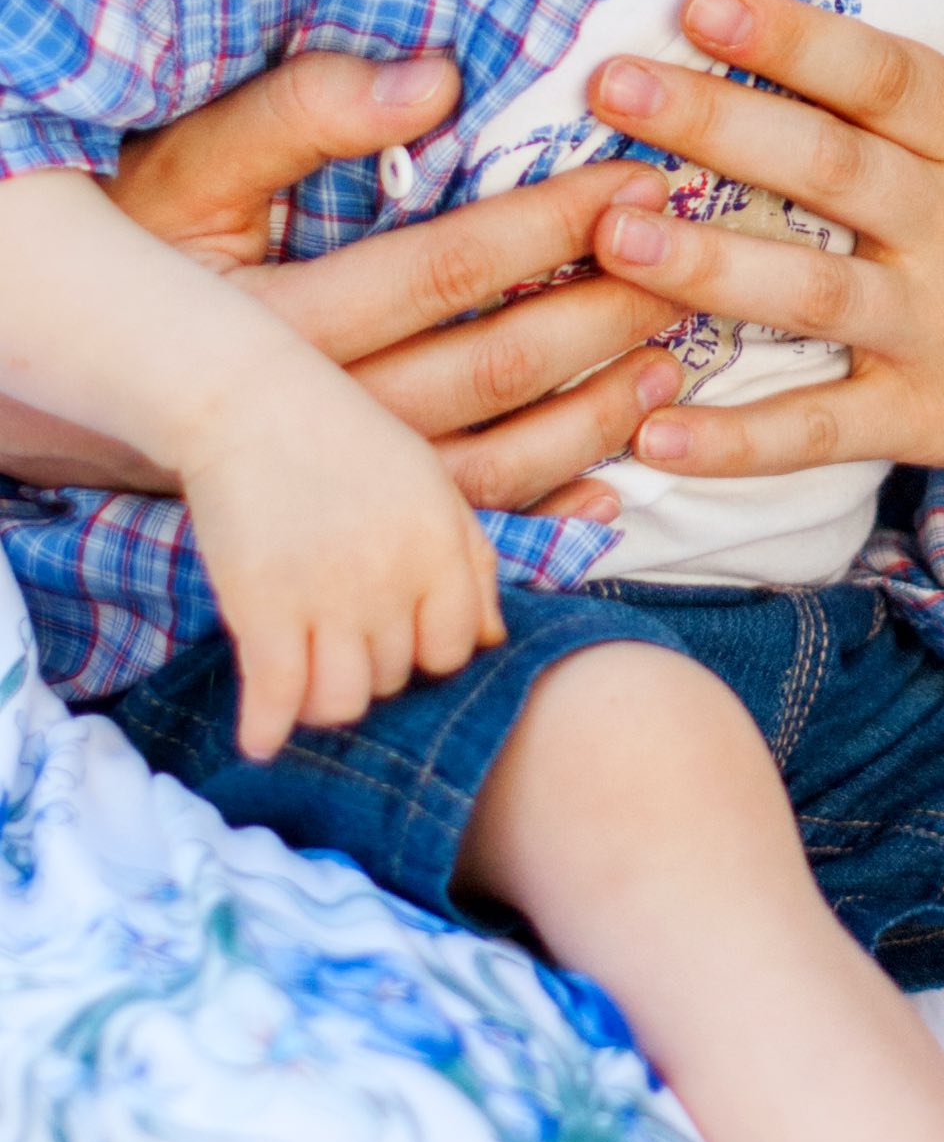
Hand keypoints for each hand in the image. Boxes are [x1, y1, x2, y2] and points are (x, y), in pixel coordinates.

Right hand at [95, 53, 680, 520]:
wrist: (71, 374)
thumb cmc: (145, 238)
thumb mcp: (197, 163)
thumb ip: (301, 113)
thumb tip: (432, 83)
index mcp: (284, 317)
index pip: (446, 267)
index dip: (550, 222)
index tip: (637, 180)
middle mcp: (317, 414)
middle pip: (487, 371)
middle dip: (601, 315)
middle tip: (692, 265)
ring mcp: (338, 479)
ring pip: (489, 465)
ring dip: (591, 418)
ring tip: (672, 364)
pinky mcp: (350, 518)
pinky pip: (459, 530)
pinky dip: (543, 517)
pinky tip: (612, 493)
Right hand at [184, 365, 506, 762]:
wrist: (253, 402)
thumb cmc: (348, 442)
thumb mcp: (430, 487)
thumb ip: (469, 563)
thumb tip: (492, 640)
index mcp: (440, 547)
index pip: (454, 651)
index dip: (427, 654)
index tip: (397, 637)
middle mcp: (391, 579)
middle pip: (395, 679)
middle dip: (373, 669)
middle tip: (340, 642)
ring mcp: (327, 597)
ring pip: (343, 703)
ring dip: (324, 703)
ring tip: (307, 681)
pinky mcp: (261, 607)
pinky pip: (277, 698)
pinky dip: (267, 729)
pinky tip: (260, 738)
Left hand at [574, 0, 943, 518]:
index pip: (890, 76)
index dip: (798, 37)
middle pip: (830, 168)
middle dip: (716, 124)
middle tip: (609, 87)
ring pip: (814, 293)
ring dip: (709, 266)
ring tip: (612, 233)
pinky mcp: (940, 422)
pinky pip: (826, 432)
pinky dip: (741, 441)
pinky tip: (650, 429)